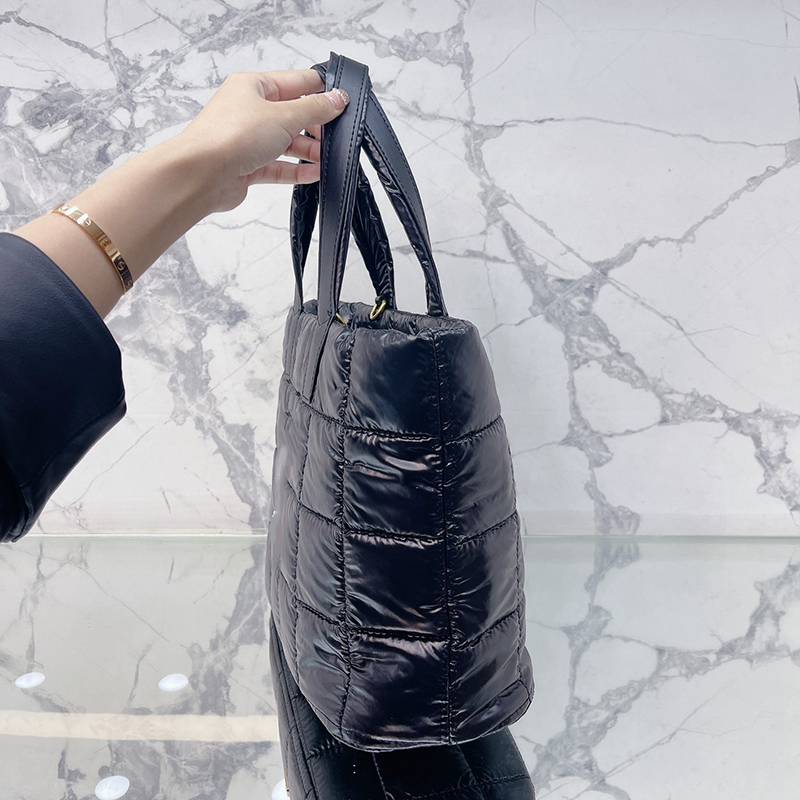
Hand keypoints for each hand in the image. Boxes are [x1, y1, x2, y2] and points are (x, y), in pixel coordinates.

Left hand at [173, 69, 349, 214]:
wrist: (201, 174)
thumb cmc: (230, 136)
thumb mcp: (283, 116)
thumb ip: (315, 108)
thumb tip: (337, 98)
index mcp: (253, 86)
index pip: (296, 82)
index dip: (321, 91)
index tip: (343, 102)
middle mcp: (249, 110)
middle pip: (293, 114)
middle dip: (316, 126)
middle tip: (336, 135)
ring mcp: (248, 139)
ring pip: (287, 142)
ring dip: (308, 150)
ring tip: (327, 158)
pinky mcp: (248, 166)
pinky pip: (279, 166)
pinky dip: (297, 170)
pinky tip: (314, 173)